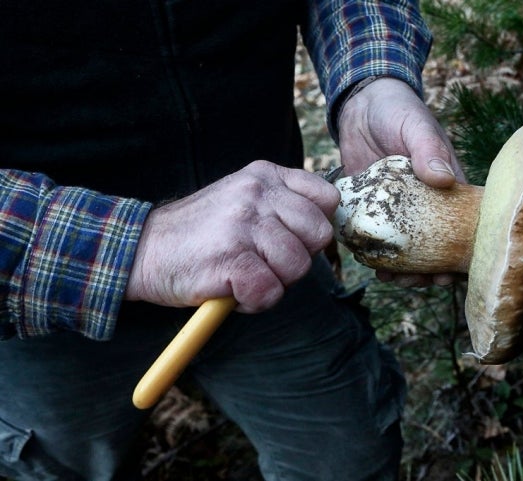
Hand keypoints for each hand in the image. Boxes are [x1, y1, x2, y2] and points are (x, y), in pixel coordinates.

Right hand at [125, 161, 338, 312]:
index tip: (293, 240)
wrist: (141, 249)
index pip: (327, 197)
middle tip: (266, 263)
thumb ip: (282, 205)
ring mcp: (243, 224)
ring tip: (244, 276)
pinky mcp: (230, 258)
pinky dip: (254, 302)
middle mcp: (257, 193)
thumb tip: (324, 231)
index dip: (315, 227)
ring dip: (275, 283)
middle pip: (319, 234)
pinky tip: (233, 291)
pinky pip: (270, 292)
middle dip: (299, 259)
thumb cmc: (201, 233)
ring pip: (298, 266)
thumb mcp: (243, 199)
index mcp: (265, 175)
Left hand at [337, 77, 465, 286]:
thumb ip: (429, 149)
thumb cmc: (397, 110)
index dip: (462, 253)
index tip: (454, 273)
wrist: (360, 104)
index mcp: (448, 185)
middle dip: (431, 269)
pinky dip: (376, 254)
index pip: (463, 224)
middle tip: (419, 282)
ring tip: (393, 280)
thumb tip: (444, 179)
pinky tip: (371, 267)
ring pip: (407, 248)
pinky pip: (377, 237)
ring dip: (403, 269)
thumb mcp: (416, 125)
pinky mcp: (372, 208)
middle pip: (435, 245)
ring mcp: (398, 208)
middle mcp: (427, 203)